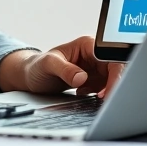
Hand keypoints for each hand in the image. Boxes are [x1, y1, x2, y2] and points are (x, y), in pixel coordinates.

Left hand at [0, 36, 123, 97]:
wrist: (31, 77)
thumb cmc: (37, 66)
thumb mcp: (48, 65)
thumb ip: (64, 69)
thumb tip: (81, 77)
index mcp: (87, 45)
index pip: (110, 57)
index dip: (114, 74)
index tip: (108, 91)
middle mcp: (94, 55)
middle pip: (115, 69)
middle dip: (112, 85)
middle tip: (103, 99)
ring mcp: (94, 67)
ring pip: (112, 80)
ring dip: (105, 90)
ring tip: (87, 94)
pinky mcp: (93, 79)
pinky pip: (105, 87)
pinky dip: (98, 94)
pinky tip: (82, 93)